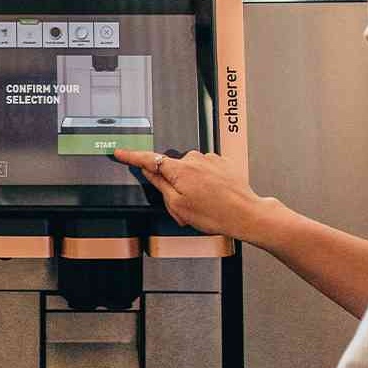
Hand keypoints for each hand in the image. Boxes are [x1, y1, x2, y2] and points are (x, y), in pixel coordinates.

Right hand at [113, 148, 274, 241]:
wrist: (246, 214)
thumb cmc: (215, 214)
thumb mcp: (178, 206)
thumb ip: (160, 186)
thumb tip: (149, 172)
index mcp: (180, 170)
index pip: (148, 160)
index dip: (132, 157)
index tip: (121, 153)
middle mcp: (194, 159)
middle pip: (172, 168)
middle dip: (174, 184)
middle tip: (184, 206)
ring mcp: (210, 159)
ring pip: (190, 170)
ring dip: (191, 184)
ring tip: (204, 204)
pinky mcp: (222, 162)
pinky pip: (205, 170)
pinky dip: (205, 181)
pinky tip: (214, 196)